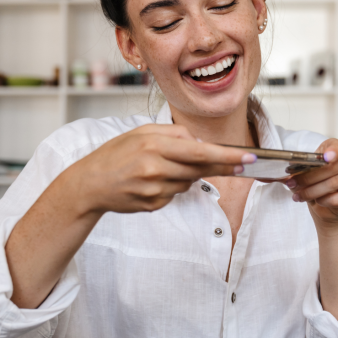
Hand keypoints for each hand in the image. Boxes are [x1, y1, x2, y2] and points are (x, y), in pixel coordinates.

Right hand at [66, 124, 254, 214]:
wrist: (90, 183)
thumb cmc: (116, 154)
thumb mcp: (142, 132)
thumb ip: (173, 134)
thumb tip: (200, 143)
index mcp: (153, 145)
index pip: (199, 151)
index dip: (226, 156)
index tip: (247, 158)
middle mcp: (155, 168)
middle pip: (200, 169)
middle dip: (223, 166)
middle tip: (242, 165)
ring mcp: (154, 189)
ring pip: (189, 182)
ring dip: (187, 174)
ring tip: (163, 167)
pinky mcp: (153, 204)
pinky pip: (175, 194)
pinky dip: (171, 186)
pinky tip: (152, 181)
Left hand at [284, 139, 337, 226]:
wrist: (327, 206)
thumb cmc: (318, 185)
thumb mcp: (306, 173)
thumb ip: (299, 172)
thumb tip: (287, 177)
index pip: (337, 147)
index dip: (332, 151)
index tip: (325, 157)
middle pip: (330, 168)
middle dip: (308, 177)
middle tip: (292, 183)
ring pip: (332, 184)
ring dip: (312, 192)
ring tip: (300, 196)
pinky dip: (324, 201)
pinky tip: (317, 201)